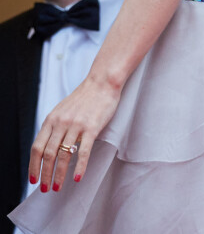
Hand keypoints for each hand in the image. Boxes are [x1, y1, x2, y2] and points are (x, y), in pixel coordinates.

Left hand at [29, 76, 120, 191]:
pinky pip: (83, 151)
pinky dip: (80, 167)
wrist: (102, 82)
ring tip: (58, 187)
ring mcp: (76, 125)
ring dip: (59, 175)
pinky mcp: (92, 127)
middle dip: (45, 175)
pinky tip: (78, 178)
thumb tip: (47, 149)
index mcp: (51, 119)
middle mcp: (61, 122)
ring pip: (64, 155)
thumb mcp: (62, 110)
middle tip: (46, 189)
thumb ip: (54, 127)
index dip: (33, 166)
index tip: (34, 180)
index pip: (37, 147)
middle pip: (48, 154)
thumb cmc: (83, 98)